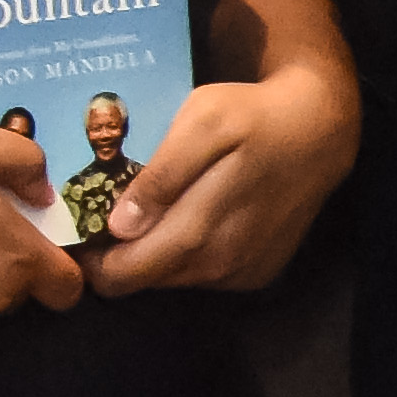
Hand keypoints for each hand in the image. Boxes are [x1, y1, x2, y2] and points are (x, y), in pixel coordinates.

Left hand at [84, 60, 354, 294]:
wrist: (322, 129)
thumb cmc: (254, 115)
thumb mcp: (203, 122)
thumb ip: (163, 175)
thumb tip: (122, 226)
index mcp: (199, 231)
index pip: (125, 274)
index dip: (91, 262)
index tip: (74, 232)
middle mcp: (220, 265)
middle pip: (143, 281)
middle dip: (115, 257)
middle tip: (98, 215)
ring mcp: (241, 273)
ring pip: (172, 279)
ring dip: (150, 253)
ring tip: (140, 212)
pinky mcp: (257, 272)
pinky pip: (203, 274)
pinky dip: (184, 253)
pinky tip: (185, 216)